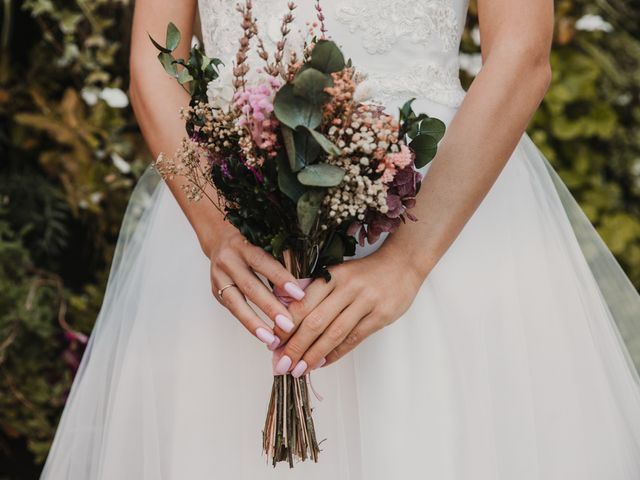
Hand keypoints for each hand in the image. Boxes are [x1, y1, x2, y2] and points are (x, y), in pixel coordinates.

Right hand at [206, 224, 305, 348]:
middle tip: (288, 325)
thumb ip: (281, 259)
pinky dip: (248, 323)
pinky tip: (263, 335)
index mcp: (244, 245)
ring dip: (254, 323)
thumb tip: (306, 281)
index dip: (281, 279)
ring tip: (272, 339)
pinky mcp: (216, 291)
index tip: (299, 295)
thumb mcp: (265, 243)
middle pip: (250, 286)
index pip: (264, 262)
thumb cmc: (252, 242)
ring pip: (236, 303)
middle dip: (270, 307)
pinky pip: (233, 309)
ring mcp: (219, 277)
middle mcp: (229, 261)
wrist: (219, 239)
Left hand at [272, 249, 423, 376]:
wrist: (402, 264)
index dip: (286, 326)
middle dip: (295, 346)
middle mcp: (347, 287)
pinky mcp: (381, 316)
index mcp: (332, 275)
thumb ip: (314, 289)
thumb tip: (286, 313)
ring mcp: (366, 302)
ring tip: (299, 370)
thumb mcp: (338, 272)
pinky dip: (336, 353)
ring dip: (314, 355)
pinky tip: (322, 363)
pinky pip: (354, 339)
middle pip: (315, 322)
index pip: (303, 303)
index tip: (272, 342)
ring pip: (334, 334)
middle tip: (282, 364)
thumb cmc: (364, 271)